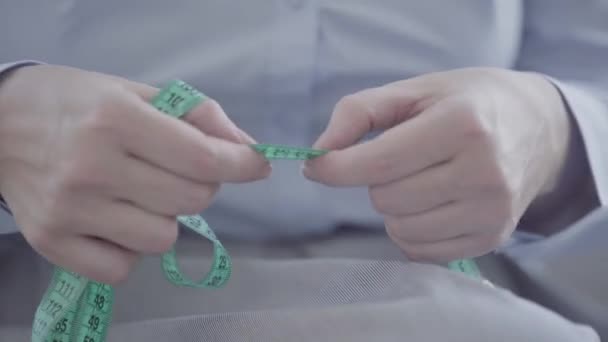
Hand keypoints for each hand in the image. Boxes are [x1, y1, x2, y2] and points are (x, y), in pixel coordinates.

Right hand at [0, 65, 269, 282]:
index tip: (256, 165)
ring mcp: (70, 210)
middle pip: (191, 201)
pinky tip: (117, 220)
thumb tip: (249, 149)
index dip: (240, 164)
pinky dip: (131, 248)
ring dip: (166, 218)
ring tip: (142, 195)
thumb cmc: (77, 103)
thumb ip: (198, 115)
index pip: (201, 158)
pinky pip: (122, 268)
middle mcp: (92, 167)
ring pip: (163, 240)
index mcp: (116, 119)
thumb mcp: (137, 91)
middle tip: (178, 170)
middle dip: (202, 186)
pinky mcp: (52, 243)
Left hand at [304, 68, 571, 261]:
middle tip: (398, 159)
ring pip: (399, 228)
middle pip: (386, 199)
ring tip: (417, 179)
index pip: (379, 163)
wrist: (538, 128)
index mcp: (463, 125)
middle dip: (374, 180)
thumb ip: (358, 112)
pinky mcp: (492, 238)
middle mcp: (483, 172)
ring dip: (392, 206)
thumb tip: (319, 152)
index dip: (335, 168)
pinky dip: (409, 230)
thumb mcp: (415, 90)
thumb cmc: (467, 104)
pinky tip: (428, 204)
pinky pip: (420, 251)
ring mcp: (492, 211)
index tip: (316, 166)